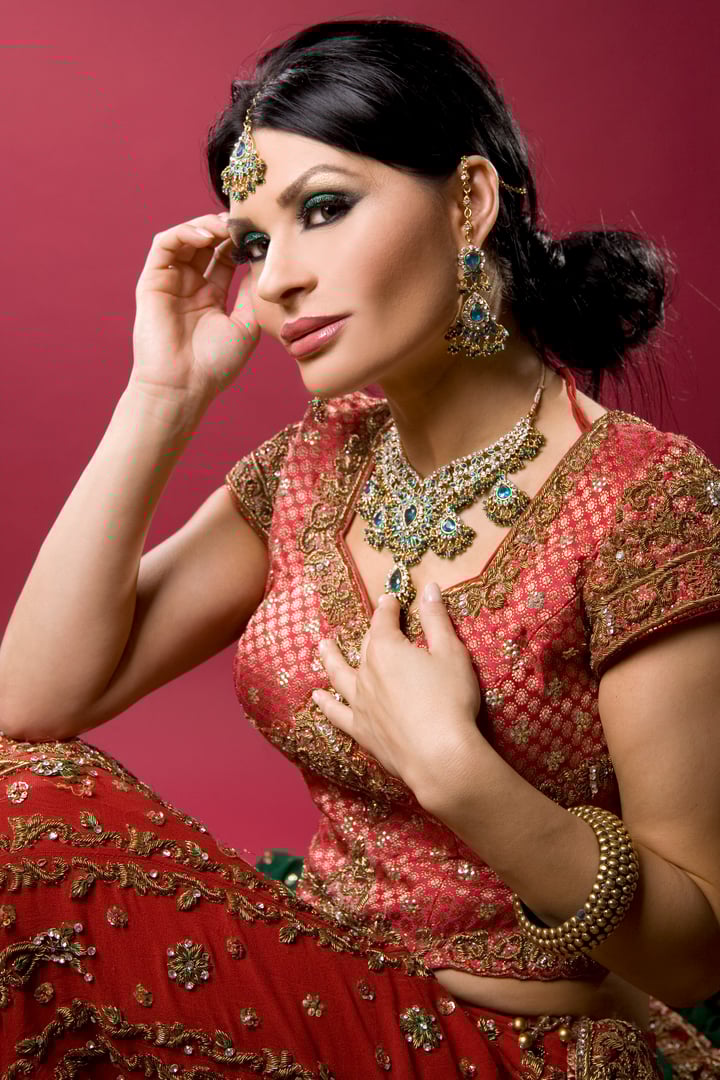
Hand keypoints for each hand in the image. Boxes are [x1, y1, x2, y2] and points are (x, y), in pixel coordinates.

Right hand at [131, 212, 260, 407]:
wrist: (183, 386)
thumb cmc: (214, 365)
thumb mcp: (246, 325)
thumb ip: (251, 293)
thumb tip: (262, 263)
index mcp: (210, 296)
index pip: (225, 256)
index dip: (240, 242)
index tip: (260, 234)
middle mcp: (189, 286)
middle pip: (206, 242)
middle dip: (225, 229)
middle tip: (245, 223)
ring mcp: (170, 282)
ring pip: (185, 237)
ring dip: (206, 225)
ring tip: (226, 227)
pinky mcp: (152, 281)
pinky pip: (163, 244)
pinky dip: (184, 232)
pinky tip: (207, 237)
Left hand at [311, 584, 482, 801]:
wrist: (439, 755)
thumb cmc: (450, 700)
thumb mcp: (450, 652)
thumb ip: (436, 619)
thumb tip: (429, 588)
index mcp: (387, 649)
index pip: (383, 620)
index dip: (388, 607)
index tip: (390, 598)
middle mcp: (366, 673)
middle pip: (365, 646)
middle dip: (371, 631)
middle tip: (375, 621)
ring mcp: (360, 703)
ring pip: (339, 675)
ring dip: (331, 659)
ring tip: (322, 647)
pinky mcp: (361, 730)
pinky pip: (336, 713)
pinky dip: (326, 704)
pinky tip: (317, 698)